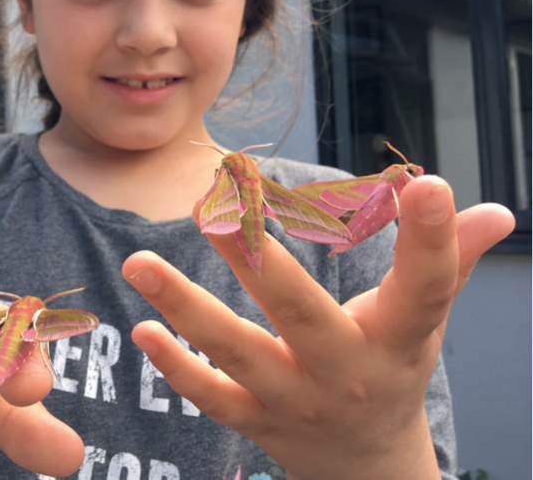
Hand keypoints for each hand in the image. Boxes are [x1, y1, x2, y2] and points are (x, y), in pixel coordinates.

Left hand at [123, 176, 513, 479]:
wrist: (366, 465)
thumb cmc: (390, 368)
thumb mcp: (424, 323)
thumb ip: (451, 264)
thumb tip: (498, 211)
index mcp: (399, 340)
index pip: (426, 290)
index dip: (431, 240)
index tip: (424, 185)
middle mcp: (346, 373)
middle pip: (302, 313)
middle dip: (257, 260)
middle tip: (215, 203)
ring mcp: (295, 402)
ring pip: (237, 354)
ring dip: (186, 307)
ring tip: (140, 262)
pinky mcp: (256, 422)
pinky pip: (211, 397)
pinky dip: (176, 367)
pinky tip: (142, 328)